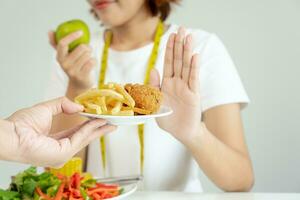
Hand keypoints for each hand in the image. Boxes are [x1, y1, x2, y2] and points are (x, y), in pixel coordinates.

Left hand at [6, 97, 115, 166]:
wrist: (11, 133)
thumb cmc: (21, 125)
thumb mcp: (46, 109)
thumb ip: (63, 105)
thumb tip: (79, 107)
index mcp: (54, 141)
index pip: (76, 133)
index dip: (89, 125)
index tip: (100, 119)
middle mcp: (59, 150)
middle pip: (84, 138)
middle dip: (99, 130)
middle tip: (112, 122)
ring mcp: (61, 154)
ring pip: (84, 139)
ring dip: (97, 128)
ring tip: (109, 120)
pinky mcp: (62, 155)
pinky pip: (79, 139)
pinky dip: (90, 130)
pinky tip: (98, 122)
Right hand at [48, 31, 95, 89]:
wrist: (79, 85)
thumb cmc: (73, 66)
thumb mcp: (64, 56)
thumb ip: (56, 44)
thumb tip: (50, 31)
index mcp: (59, 57)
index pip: (62, 43)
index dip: (72, 36)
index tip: (81, 32)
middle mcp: (65, 64)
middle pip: (81, 48)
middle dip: (88, 47)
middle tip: (88, 50)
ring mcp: (73, 71)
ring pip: (88, 54)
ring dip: (91, 54)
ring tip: (88, 58)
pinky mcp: (82, 76)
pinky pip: (92, 61)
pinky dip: (94, 61)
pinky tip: (91, 64)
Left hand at [150, 27, 201, 143]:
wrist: (181, 132)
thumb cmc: (168, 119)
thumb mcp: (155, 103)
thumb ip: (153, 87)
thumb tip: (153, 69)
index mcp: (166, 84)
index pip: (168, 62)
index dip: (169, 49)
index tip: (171, 35)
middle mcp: (177, 82)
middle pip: (178, 60)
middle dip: (179, 45)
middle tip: (183, 29)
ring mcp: (186, 87)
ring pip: (186, 66)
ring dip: (187, 51)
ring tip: (189, 37)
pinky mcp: (193, 95)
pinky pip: (193, 79)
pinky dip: (194, 68)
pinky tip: (194, 56)